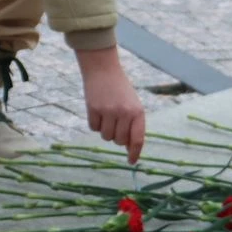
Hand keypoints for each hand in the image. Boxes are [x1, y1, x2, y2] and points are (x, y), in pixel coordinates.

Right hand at [75, 46, 144, 163]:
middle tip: (115, 124)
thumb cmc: (120, 89)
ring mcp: (108, 111)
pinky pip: (93, 128)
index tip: (131, 162)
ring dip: (105, 130)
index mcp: (138, 112)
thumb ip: (133, 125)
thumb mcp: (132, 105)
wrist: (103, 70)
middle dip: (117, 137)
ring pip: (106, 136)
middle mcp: (124, 113)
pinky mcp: (93, 109)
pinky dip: (95, 124)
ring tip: (106, 116)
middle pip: (119, 140)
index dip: (134, 153)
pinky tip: (97, 112)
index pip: (138, 139)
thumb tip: (129, 148)